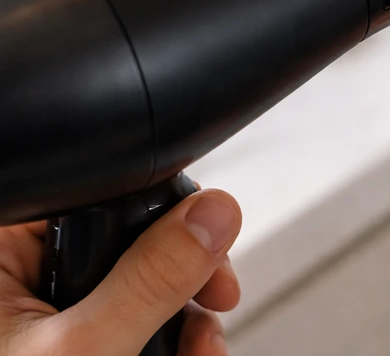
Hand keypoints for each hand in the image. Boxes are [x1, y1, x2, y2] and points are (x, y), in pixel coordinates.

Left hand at [0, 189, 242, 355]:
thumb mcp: (87, 353)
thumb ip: (151, 280)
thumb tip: (215, 214)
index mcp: (4, 259)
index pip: (105, 201)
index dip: (169, 220)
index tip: (214, 254)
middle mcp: (23, 282)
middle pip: (135, 247)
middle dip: (186, 287)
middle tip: (215, 310)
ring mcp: (46, 322)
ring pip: (142, 294)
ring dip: (185, 326)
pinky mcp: (70, 350)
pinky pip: (133, 331)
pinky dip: (167, 348)